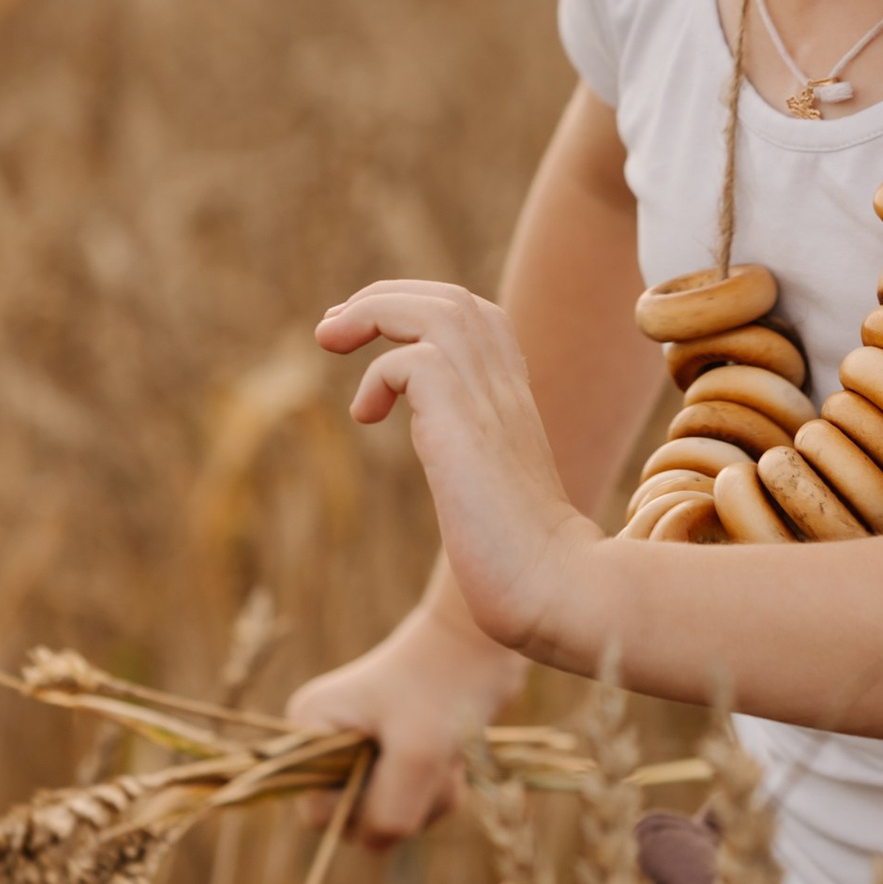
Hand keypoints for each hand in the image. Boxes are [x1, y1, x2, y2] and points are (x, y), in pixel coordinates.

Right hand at [286, 604, 522, 845]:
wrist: (485, 643)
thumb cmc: (448, 687)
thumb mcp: (419, 754)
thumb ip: (390, 812)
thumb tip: (378, 842)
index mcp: (309, 728)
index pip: (317, 813)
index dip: (362, 809)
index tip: (399, 773)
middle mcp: (324, 742)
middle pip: (352, 820)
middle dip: (399, 806)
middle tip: (431, 764)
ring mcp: (357, 751)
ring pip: (385, 817)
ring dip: (425, 801)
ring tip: (446, 758)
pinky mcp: (391, 758)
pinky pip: (407, 805)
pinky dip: (435, 794)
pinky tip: (452, 761)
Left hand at [314, 280, 593, 660]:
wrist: (553, 586)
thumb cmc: (522, 560)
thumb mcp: (492, 491)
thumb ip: (475, 458)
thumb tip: (453, 467)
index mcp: (515, 397)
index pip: (475, 315)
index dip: (416, 307)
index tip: (364, 331)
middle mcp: (506, 387)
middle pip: (451, 299)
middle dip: (384, 297)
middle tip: (331, 326)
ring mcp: (490, 401)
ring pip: (435, 310)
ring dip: (373, 311)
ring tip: (329, 339)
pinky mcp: (464, 425)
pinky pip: (414, 361)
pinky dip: (378, 374)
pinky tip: (366, 416)